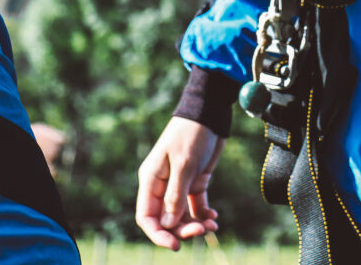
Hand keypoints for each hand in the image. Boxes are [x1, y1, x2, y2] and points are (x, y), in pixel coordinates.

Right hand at [136, 117, 224, 250]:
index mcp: (151, 180)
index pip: (147, 216)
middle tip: (202, 231)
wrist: (209, 114)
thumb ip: (176, 196)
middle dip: (182, 230)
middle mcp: (162, 185)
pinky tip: (214, 216)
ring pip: (182, 215)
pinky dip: (203, 214)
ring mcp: (178, 184)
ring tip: (213, 225)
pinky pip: (195, 205)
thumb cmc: (191, 135)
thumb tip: (169, 226)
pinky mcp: (194, 181)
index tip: (174, 245)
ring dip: (196, 224)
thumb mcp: (184, 164)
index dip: (157, 234)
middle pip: (166, 219)